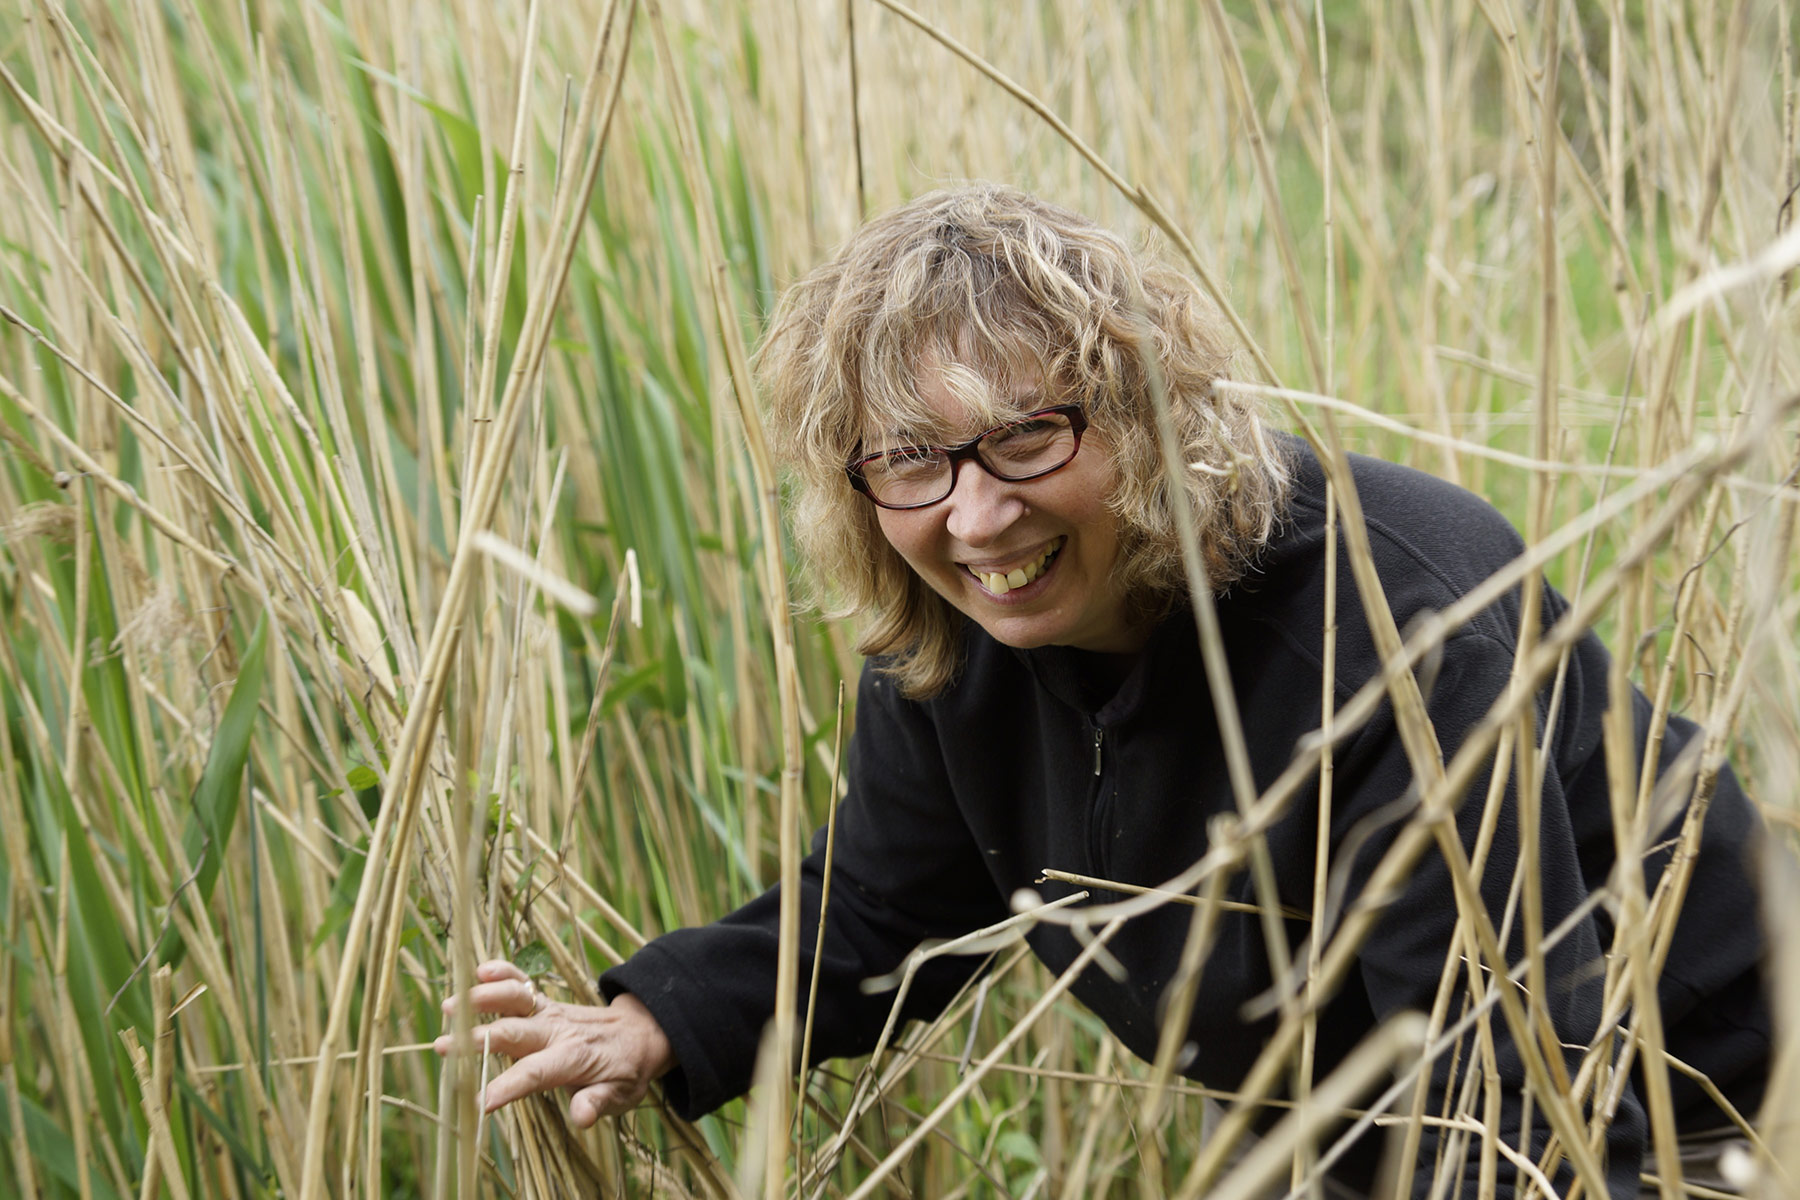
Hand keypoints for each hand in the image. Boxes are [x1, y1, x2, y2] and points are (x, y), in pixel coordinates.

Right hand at [435, 959, 676, 1126]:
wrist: (642, 1032)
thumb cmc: (627, 1070)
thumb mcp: (621, 1094)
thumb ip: (597, 1103)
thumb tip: (581, 1118)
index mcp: (573, 1058)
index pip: (535, 1073)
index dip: (508, 1087)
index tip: (480, 1102)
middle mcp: (558, 1031)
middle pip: (514, 1032)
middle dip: (478, 1039)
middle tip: (442, 1047)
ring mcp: (550, 1013)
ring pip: (515, 1000)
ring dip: (483, 1000)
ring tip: (450, 1005)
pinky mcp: (544, 1003)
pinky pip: (523, 983)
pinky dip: (504, 972)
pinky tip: (480, 969)